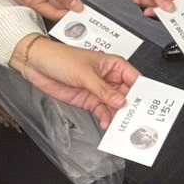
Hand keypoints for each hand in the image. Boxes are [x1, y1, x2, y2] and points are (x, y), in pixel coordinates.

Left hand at [12, 35, 137, 128]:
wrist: (37, 64)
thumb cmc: (60, 58)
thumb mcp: (85, 73)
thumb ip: (104, 90)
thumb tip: (121, 101)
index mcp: (113, 65)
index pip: (135, 79)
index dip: (142, 92)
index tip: (146, 104)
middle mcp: (109, 78)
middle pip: (127, 95)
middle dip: (131, 107)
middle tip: (135, 119)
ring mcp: (99, 90)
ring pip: (115, 106)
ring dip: (118, 116)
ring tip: (121, 125)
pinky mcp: (89, 100)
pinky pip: (103, 112)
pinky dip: (106, 119)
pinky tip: (108, 124)